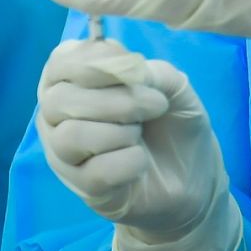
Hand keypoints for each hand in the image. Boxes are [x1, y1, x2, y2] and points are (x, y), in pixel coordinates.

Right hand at [36, 39, 225, 237]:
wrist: (193, 171)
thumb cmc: (171, 118)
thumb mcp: (173, 85)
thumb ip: (150, 72)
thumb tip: (128, 71)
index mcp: (72, 80)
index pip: (59, 62)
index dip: (95, 62)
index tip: (135, 70)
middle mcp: (57, 117)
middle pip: (58, 101)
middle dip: (117, 100)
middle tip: (155, 105)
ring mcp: (64, 156)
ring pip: (70, 137)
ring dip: (120, 132)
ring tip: (141, 133)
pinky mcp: (83, 189)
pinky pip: (93, 173)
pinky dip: (129, 162)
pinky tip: (141, 161)